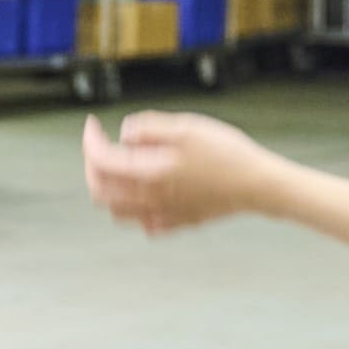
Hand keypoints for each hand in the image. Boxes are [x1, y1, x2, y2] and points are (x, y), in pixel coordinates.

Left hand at [80, 111, 282, 234]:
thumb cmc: (226, 155)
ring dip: (109, 188)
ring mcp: (164, 215)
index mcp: (147, 175)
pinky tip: (146, 192)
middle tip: (101, 145)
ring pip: (117, 212)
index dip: (90, 140)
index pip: (100, 161)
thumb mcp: (186, 127)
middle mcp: (150, 200)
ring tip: (120, 167)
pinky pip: (144, 222)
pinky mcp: (179, 222)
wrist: (259, 185)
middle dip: (93, 165)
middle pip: (99, 191)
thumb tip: (123, 133)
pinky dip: (134, 208)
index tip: (93, 125)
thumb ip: (148, 128)